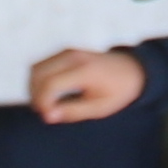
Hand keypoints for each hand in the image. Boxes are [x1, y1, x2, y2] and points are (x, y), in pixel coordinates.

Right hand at [28, 44, 152, 121]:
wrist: (132, 69)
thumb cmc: (117, 92)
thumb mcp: (99, 108)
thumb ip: (73, 112)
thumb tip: (48, 116)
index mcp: (84, 71)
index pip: (51, 84)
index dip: (43, 102)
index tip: (48, 117)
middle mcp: (72, 56)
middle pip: (38, 74)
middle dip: (35, 96)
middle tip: (45, 113)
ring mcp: (67, 51)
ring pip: (36, 68)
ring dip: (34, 87)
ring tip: (46, 105)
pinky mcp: (65, 52)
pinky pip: (42, 65)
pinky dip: (39, 80)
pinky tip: (49, 95)